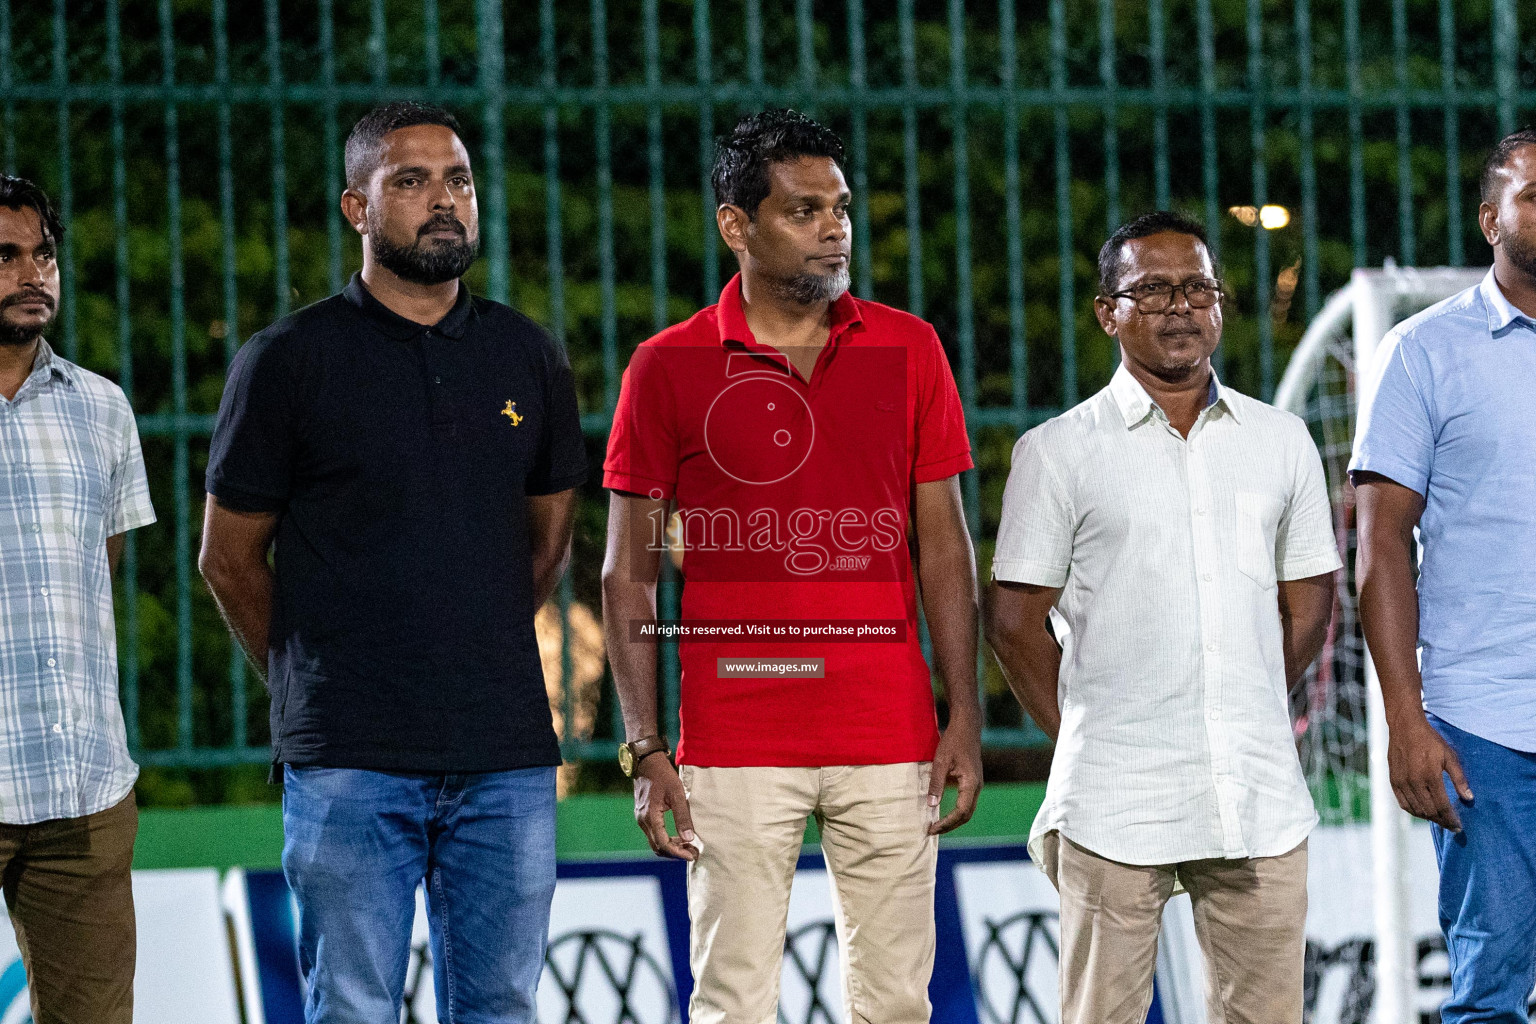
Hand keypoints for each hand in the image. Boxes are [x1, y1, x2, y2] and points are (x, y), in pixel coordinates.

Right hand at [633, 756, 697, 859]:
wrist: (646, 762)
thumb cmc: (663, 775)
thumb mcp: (677, 793)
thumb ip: (682, 816)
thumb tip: (689, 838)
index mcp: (650, 817)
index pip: (664, 844)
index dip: (678, 853)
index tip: (693, 855)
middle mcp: (643, 821)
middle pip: (658, 847)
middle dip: (675, 853)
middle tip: (693, 852)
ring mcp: (641, 818)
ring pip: (655, 842)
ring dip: (671, 847)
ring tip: (688, 844)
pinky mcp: (643, 815)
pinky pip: (654, 834)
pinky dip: (666, 839)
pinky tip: (679, 835)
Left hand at [927, 717, 982, 834]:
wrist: (967, 726)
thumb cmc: (954, 741)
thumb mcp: (940, 761)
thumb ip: (936, 784)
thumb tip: (930, 805)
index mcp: (971, 783)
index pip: (961, 812)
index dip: (946, 823)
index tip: (932, 828)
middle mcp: (977, 786)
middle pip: (966, 815)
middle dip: (950, 826)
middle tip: (932, 831)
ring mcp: (977, 784)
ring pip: (967, 810)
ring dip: (953, 820)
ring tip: (937, 825)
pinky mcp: (973, 781)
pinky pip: (966, 802)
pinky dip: (956, 811)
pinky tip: (944, 812)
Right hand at [1387, 713, 1472, 830]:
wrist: (1405, 727)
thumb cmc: (1430, 740)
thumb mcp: (1449, 756)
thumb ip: (1459, 779)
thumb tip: (1469, 798)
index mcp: (1430, 776)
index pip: (1442, 806)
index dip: (1451, 819)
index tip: (1459, 827)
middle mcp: (1414, 782)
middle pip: (1429, 811)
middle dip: (1442, 821)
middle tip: (1451, 826)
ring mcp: (1402, 782)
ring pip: (1416, 810)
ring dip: (1428, 818)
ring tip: (1439, 820)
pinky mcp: (1393, 780)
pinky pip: (1403, 803)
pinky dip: (1413, 811)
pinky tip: (1422, 812)